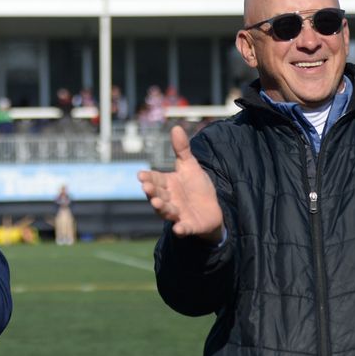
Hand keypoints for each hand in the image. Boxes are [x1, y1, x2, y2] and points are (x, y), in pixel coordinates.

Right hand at [137, 126, 223, 240]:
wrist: (213, 209)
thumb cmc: (197, 187)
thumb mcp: (190, 166)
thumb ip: (182, 150)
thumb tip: (176, 127)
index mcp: (168, 184)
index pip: (155, 179)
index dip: (148, 178)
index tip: (141, 175)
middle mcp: (169, 199)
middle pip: (158, 195)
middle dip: (152, 192)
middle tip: (146, 187)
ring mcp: (178, 214)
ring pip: (166, 211)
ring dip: (161, 208)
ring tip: (157, 203)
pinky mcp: (189, 226)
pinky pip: (183, 228)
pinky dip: (181, 229)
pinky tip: (178, 229)